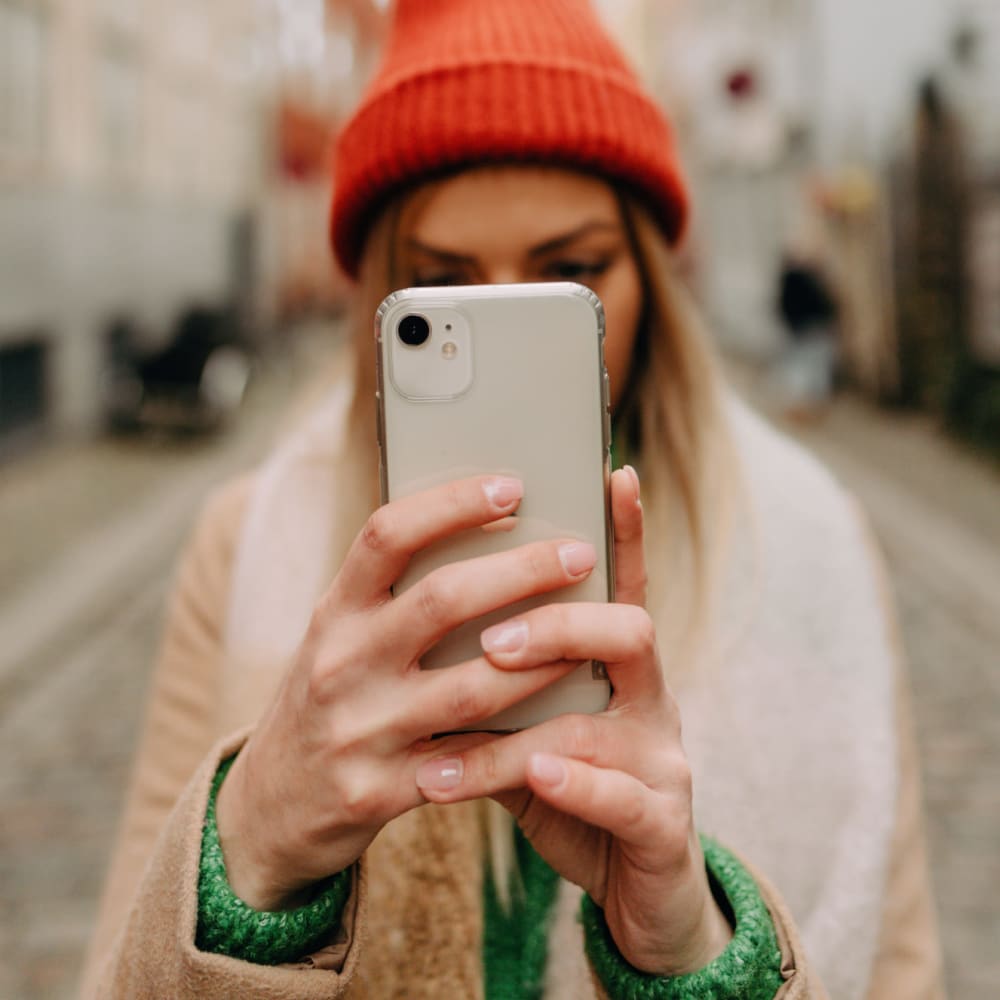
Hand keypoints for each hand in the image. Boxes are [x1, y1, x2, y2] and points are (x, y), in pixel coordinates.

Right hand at [215, 474, 597, 910]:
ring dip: (543, 658)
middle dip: (522, 572)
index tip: (514, 485)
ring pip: (471, 686)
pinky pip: (473, 763)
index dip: (453, 504)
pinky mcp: (381, 791)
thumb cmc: (327, 699)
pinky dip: (526, 739)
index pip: (387, 535)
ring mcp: (360, 730)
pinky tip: (569, 718)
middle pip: (442, 600)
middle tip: (580, 555)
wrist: (269, 807)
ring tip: (590, 633)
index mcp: (333, 611)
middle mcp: (341, 662)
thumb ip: (391, 595)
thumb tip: (485, 532)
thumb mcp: (337, 637)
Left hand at [415, 467, 732, 974]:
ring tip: (467, 715)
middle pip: (628, 628)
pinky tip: (535, 778)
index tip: (610, 472)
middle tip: (490, 638)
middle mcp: (648, 698)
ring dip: (534, 710)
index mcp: (613, 668)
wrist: (629, 890)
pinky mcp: (662, 824)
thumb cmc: (563, 788)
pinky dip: (574, 784)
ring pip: (612, 710)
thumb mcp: (526, 725)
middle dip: (557, 620)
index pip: (622, 584)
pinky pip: (624, 797)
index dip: (623, 528)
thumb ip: (495, 679)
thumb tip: (427, 619)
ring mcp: (662, 757)